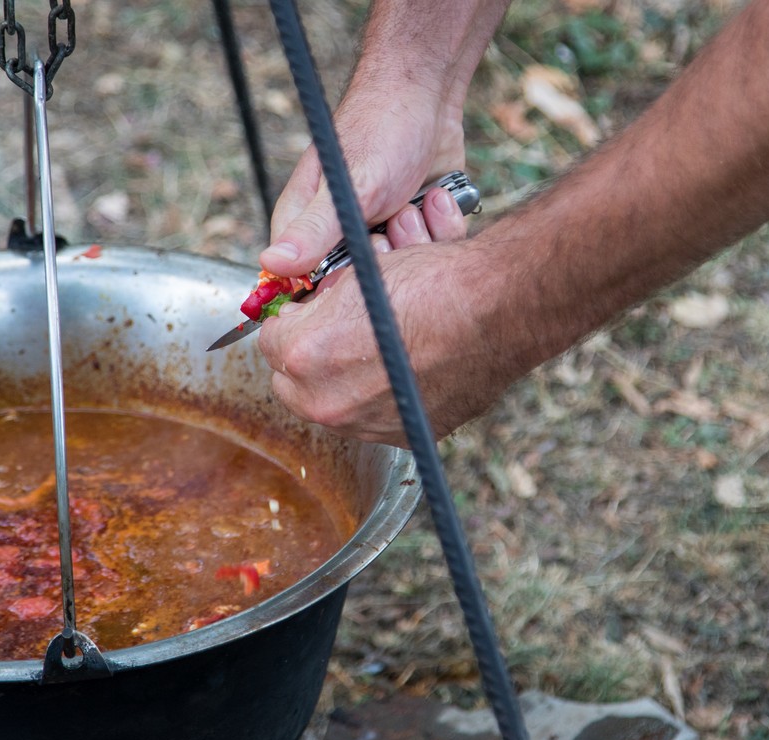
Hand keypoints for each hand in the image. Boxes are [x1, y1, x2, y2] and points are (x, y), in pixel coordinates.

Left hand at [257, 187, 497, 445]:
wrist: (498, 310)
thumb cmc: (432, 283)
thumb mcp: (356, 273)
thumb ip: (317, 299)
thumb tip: (303, 307)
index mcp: (304, 354)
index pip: (270, 339)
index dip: (294, 319)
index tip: (311, 310)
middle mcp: (327, 401)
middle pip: (290, 380)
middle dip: (306, 354)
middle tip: (334, 331)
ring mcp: (363, 426)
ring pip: (327, 403)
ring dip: (337, 379)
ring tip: (369, 348)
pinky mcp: (398, 437)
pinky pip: (368, 420)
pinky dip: (374, 399)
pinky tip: (396, 369)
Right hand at [259, 85, 465, 278]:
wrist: (430, 93)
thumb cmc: (380, 127)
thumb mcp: (348, 186)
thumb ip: (312, 230)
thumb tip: (270, 264)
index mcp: (304, 225)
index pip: (305, 283)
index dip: (334, 287)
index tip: (359, 270)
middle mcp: (338, 233)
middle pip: (356, 282)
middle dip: (384, 259)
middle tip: (394, 219)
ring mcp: (377, 231)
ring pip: (397, 269)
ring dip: (415, 240)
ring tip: (415, 202)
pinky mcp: (410, 228)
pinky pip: (426, 252)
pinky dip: (438, 229)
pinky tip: (435, 199)